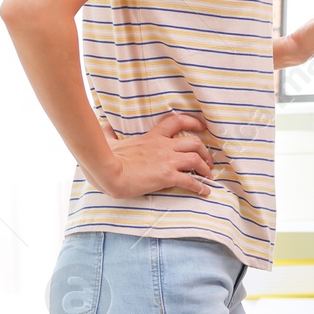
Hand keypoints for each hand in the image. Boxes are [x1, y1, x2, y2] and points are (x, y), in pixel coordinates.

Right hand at [92, 111, 215, 198]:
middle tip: (207, 160)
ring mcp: (167, 161)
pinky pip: (190, 181)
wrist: (108, 172)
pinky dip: (200, 186)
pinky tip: (204, 191)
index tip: (202, 127)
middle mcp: (164, 146)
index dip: (193, 122)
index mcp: (153, 137)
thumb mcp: (110, 141)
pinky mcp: (167, 176)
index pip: (177, 122)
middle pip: (194, 142)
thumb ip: (109, 134)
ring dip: (205, 168)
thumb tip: (105, 128)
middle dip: (204, 151)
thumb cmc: (107, 158)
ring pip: (196, 159)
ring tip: (208, 175)